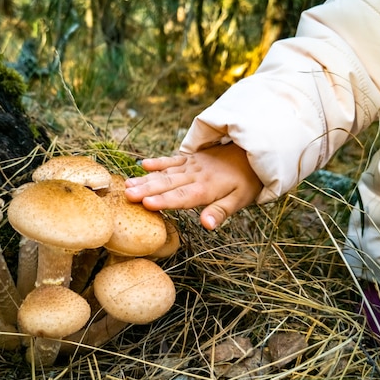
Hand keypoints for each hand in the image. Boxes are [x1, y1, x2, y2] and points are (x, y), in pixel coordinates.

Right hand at [124, 143, 262, 229]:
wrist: (252, 154)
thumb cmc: (245, 182)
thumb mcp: (239, 201)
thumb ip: (220, 212)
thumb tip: (207, 225)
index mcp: (207, 189)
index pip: (182, 197)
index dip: (163, 200)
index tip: (146, 204)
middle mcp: (195, 176)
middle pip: (168, 184)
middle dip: (147, 189)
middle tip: (127, 195)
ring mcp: (191, 165)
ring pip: (165, 173)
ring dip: (146, 179)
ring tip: (127, 185)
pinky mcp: (190, 159)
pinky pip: (172, 160)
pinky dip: (158, 162)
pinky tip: (143, 165)